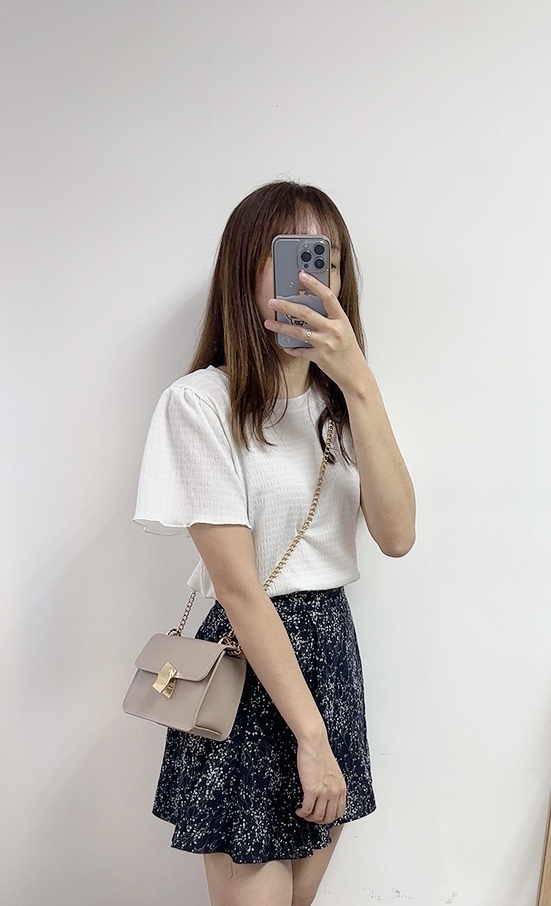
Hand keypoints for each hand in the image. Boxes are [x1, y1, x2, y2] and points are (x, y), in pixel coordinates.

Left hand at [265, 270, 367, 393]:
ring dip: (281, 327)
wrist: (355, 374)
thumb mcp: (343, 330)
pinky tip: (284, 344)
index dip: (314, 284)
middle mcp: (334, 329)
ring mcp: (326, 343)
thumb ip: (329, 319)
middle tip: (272, 302)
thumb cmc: (348, 351)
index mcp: (341, 319)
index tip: (302, 275)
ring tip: (268, 323)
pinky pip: (299, 350)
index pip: (328, 296)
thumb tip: (308, 307)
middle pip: (306, 313)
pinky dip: (290, 347)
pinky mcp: (320, 357)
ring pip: (298, 331)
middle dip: (286, 306)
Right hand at [295, 730, 346, 823]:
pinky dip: (302, 813)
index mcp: (341, 787)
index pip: (339, 812)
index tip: (322, 816)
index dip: (329, 817)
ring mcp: (324, 792)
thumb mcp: (333, 772)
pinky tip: (299, 810)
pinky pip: (307, 809)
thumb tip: (326, 796)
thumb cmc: (321, 753)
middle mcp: (335, 792)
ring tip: (304, 813)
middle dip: (319, 820)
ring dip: (309, 818)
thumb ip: (332, 785)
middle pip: (328, 817)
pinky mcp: (311, 790)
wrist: (314, 743)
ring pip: (317, 816)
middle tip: (311, 817)